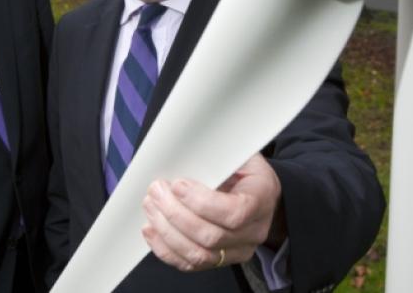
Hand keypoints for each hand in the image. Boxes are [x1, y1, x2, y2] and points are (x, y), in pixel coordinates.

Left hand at [141, 153, 281, 271]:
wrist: (259, 194)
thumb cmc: (245, 170)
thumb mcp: (241, 154)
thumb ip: (221, 154)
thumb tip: (190, 147)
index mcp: (261, 199)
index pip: (235, 212)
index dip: (202, 202)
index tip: (178, 184)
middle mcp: (253, 232)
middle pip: (211, 236)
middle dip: (176, 214)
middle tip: (156, 190)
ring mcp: (236, 251)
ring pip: (198, 254)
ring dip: (166, 230)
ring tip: (151, 206)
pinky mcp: (219, 261)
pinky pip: (189, 264)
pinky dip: (164, 248)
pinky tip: (151, 229)